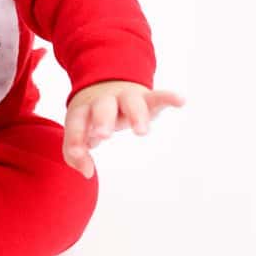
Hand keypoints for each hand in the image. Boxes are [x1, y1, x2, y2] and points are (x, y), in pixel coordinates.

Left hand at [62, 80, 184, 178]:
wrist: (104, 84)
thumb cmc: (90, 117)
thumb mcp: (79, 132)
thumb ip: (75, 154)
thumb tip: (86, 172)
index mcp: (84, 109)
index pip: (77, 121)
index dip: (75, 136)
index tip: (78, 154)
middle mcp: (105, 101)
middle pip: (103, 106)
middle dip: (103, 119)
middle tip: (103, 136)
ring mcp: (126, 99)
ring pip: (131, 102)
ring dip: (136, 115)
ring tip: (141, 132)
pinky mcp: (146, 99)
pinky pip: (158, 96)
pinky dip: (169, 97)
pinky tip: (180, 101)